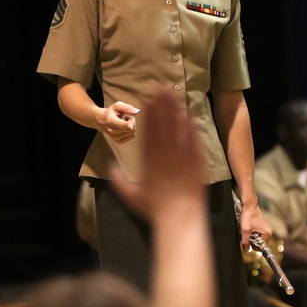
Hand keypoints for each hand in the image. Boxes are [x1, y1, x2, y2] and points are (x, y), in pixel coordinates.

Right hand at [96, 101, 139, 143]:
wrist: (101, 121)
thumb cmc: (111, 112)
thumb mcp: (117, 106)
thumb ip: (127, 108)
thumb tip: (137, 112)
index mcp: (110, 121)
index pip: (120, 124)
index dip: (126, 125)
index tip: (130, 125)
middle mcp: (111, 131)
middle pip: (131, 128)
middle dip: (132, 121)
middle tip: (125, 117)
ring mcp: (114, 138)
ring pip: (133, 132)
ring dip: (131, 125)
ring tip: (123, 122)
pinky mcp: (118, 141)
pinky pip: (132, 135)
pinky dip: (130, 131)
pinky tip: (124, 127)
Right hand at [109, 91, 201, 219]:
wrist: (180, 218)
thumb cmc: (155, 209)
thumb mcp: (132, 196)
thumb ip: (119, 181)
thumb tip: (110, 167)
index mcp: (149, 162)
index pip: (147, 133)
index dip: (147, 115)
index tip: (146, 101)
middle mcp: (165, 156)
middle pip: (163, 126)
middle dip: (161, 106)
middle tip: (159, 88)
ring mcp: (182, 158)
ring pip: (178, 130)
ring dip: (175, 111)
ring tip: (173, 94)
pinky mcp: (196, 163)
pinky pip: (194, 142)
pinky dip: (192, 129)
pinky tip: (190, 116)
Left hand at [239, 204, 271, 251]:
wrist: (249, 206)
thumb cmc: (248, 216)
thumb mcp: (245, 231)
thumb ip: (245, 242)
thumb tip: (246, 250)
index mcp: (267, 234)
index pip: (261, 247)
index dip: (253, 246)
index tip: (248, 241)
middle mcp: (268, 232)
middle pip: (260, 243)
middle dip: (252, 241)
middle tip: (247, 234)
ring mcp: (266, 229)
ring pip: (258, 239)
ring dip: (251, 237)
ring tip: (247, 230)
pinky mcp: (262, 227)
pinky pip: (257, 234)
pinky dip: (252, 233)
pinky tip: (249, 228)